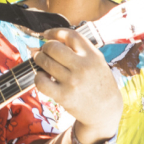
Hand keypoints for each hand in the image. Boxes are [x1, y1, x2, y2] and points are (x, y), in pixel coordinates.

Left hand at [33, 28, 122, 143]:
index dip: (54, 32)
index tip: (46, 34)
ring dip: (38, 59)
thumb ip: (78, 49)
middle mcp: (83, 67)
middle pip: (53, 47)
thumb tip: (49, 39)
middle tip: (43, 52)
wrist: (105, 111)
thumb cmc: (97, 82)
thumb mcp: (96, 62)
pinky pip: (41, 81)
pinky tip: (43, 77)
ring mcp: (73, 81)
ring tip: (41, 62)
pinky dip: (38, 77)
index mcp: (93, 55)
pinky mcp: (63, 96)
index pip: (70, 35)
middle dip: (44, 47)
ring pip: (44, 62)